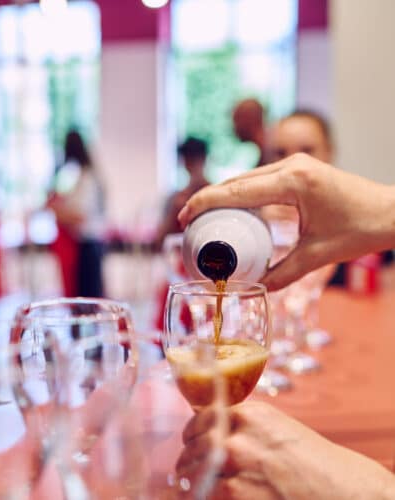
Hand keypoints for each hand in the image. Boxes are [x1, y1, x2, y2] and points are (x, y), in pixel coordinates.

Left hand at [177, 401, 394, 499]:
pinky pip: (200, 495)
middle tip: (188, 470)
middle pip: (191, 446)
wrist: (343, 492)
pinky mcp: (234, 495)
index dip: (192, 434)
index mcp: (248, 414)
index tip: (191, 444)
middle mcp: (236, 435)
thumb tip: (210, 432)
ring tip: (192, 488)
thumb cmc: (312, 464)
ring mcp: (234, 465)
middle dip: (188, 459)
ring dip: (189, 482)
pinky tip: (202, 499)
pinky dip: (198, 498)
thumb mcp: (276, 429)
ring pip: (190, 472)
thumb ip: (243, 426)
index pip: (199, 419)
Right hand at [178, 153, 394, 289]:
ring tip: (204, 215)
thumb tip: (255, 289)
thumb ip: (283, 273)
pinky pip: (259, 180)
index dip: (206, 202)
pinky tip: (232, 209)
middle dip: (208, 198)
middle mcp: (291, 166)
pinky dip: (241, 194)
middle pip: (236, 180)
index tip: (185, 217)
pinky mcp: (298, 171)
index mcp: (293, 182)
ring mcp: (295, 165)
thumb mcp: (318, 254)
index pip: (237, 190)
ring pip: (246, 177)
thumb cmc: (362, 229)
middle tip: (188, 220)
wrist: (392, 211)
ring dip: (223, 194)